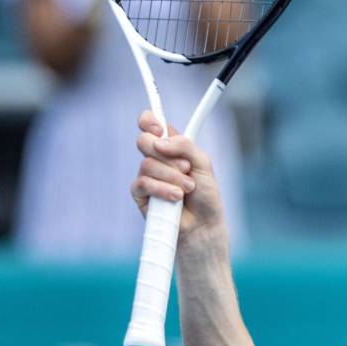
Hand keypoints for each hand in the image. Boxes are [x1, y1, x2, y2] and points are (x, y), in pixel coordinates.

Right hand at [131, 111, 226, 248]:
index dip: (149, 120)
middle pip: (144, 141)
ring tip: (188, 189)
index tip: (158, 128)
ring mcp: (147, 176)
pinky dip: (162, 189)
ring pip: (147, 164)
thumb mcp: (203, 164)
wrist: (203, 225)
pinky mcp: (140, 195)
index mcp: (171, 146)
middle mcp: (157, 159)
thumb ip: (185, 146)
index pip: (151, 124)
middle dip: (166, 154)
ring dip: (172, 176)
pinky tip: (176, 197)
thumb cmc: (206, 195)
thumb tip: (160, 142)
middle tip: (185, 167)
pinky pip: (143, 183)